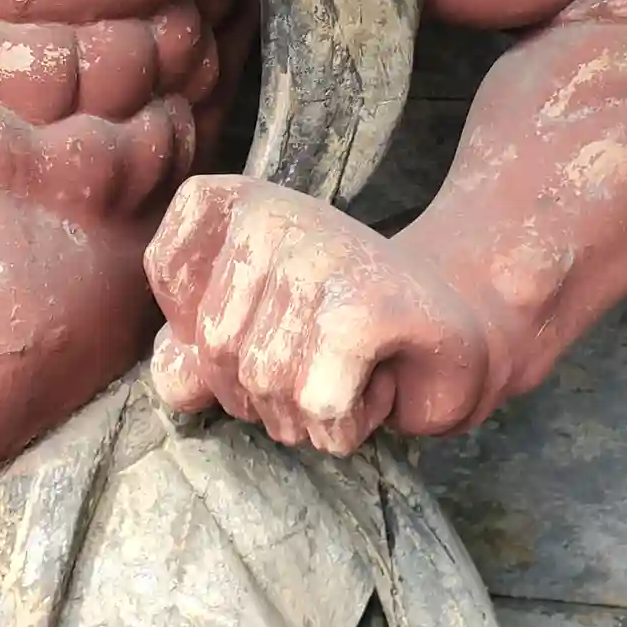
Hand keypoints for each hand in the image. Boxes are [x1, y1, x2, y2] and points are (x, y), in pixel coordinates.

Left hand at [145, 176, 497, 453]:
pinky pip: (317, 402)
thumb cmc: (345, 332)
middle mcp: (272, 213)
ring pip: (265, 382)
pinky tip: (372, 390)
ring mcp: (321, 254)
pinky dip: (343, 424)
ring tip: (347, 374)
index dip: (201, 327)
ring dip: (304, 414)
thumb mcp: (258, 334)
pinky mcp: (366, 304)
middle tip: (315, 366)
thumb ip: (197, 351)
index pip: (165, 271)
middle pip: (213, 346)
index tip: (263, 323)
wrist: (460, 330)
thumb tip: (172, 380)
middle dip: (259, 391)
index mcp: (235, 201)